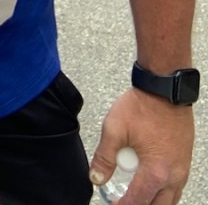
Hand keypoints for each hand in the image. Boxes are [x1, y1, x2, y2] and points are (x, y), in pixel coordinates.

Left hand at [89, 89, 194, 203]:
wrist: (164, 89)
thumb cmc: (142, 106)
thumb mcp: (114, 129)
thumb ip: (104, 157)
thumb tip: (96, 178)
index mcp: (156, 172)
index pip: (137, 201)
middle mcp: (174, 176)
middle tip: (123, 202)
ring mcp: (182, 170)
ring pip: (170, 199)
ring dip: (152, 200)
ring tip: (135, 193)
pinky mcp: (185, 161)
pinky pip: (176, 187)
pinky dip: (163, 190)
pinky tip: (150, 182)